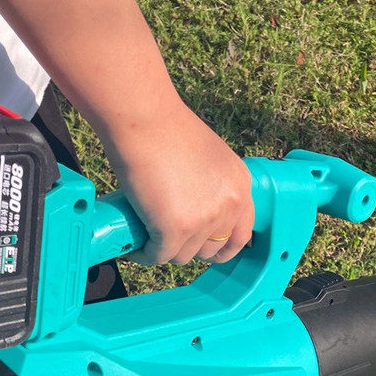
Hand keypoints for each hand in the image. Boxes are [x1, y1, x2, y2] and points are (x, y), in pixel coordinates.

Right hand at [105, 102, 253, 264]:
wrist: (144, 119)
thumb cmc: (166, 129)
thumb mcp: (208, 159)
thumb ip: (212, 186)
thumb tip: (195, 211)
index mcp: (240, 186)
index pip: (241, 235)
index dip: (222, 247)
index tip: (207, 250)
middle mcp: (229, 206)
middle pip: (211, 250)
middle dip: (190, 248)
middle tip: (168, 238)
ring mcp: (204, 220)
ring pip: (183, 256)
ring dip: (164, 251)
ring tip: (147, 239)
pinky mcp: (175, 229)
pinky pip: (159, 256)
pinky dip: (144, 255)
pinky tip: (134, 248)